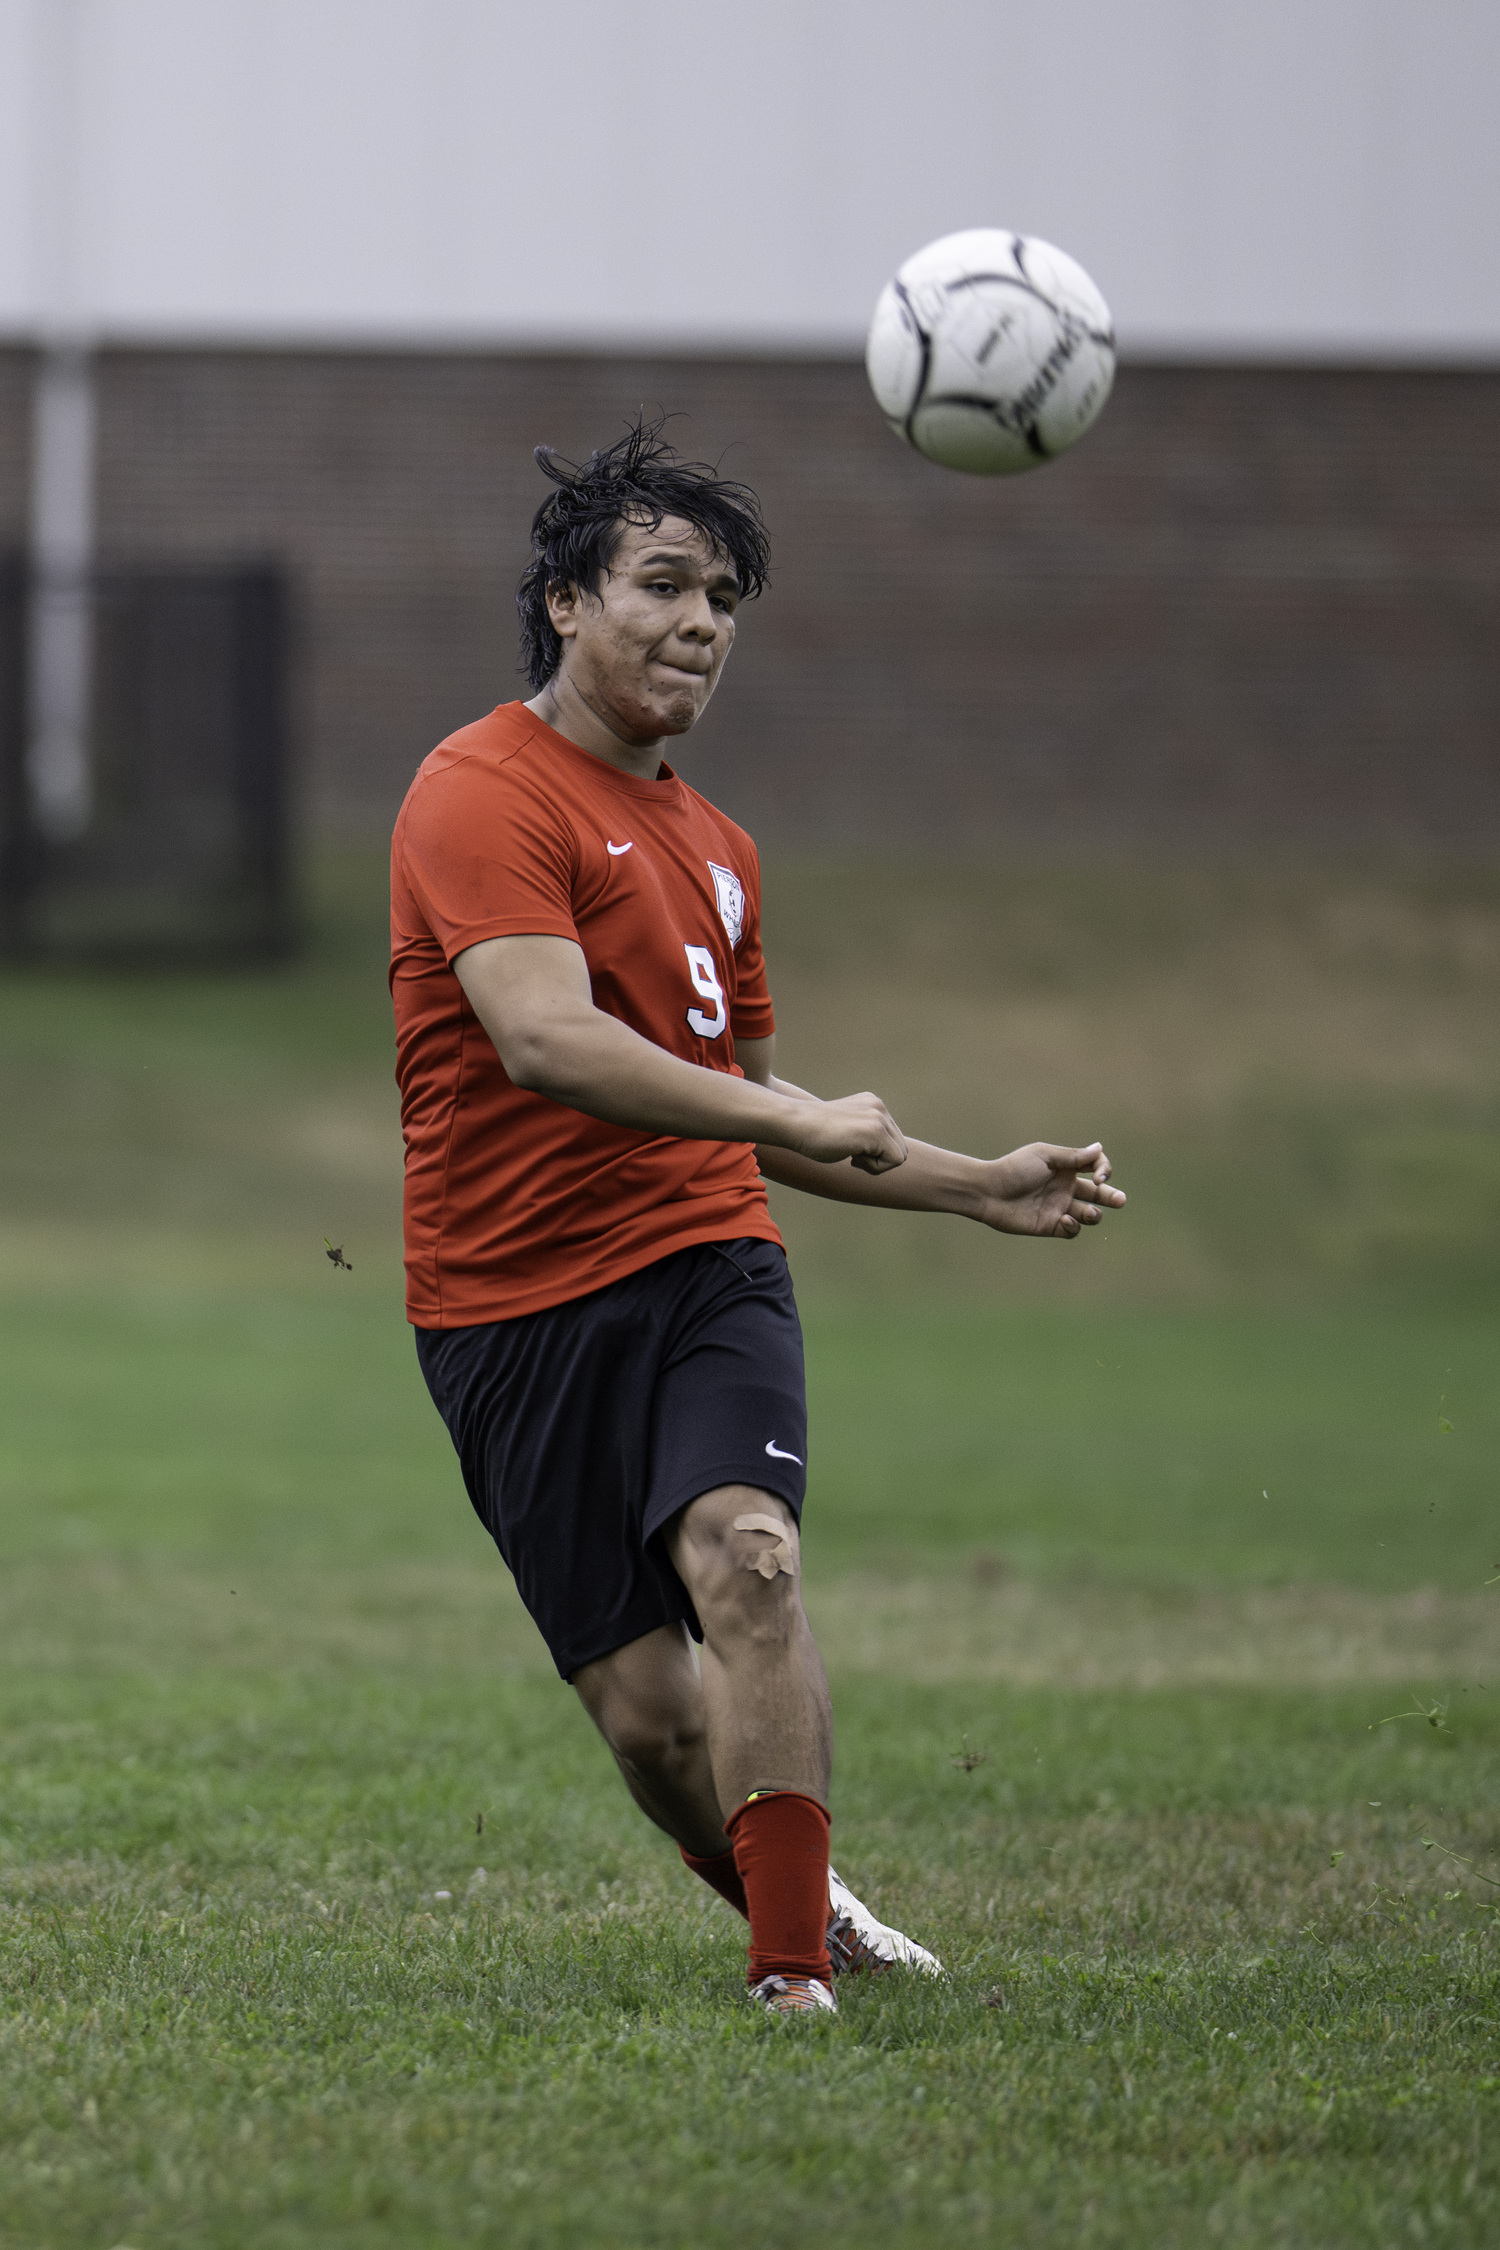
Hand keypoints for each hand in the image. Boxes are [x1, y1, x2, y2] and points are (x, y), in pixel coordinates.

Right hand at [788, 1092, 908, 1175]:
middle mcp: (879, 1107)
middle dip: (879, 1160)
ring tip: (851, 1154)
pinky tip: (851, 1155)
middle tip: (852, 1155)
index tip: (851, 1148)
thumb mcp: (846, 1130)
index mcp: (872, 1104)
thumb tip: (882, 1155)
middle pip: (900, 1148)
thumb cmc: (813, 1134)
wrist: (795, 1124)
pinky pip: (894, 1161)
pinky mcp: (875, 1130)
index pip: (892, 1139)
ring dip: (876, 1164)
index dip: (875, 1153)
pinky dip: (874, 1167)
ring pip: (899, 1156)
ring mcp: (878, 1117)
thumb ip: (865, 1136)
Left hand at [971, 1141, 1125, 1237]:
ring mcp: (1059, 1207)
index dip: (1104, 1170)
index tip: (1099, 1177)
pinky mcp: (1050, 1225)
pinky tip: (1064, 1219)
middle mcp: (1065, 1187)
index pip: (1096, 1166)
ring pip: (1089, 1214)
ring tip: (1090, 1213)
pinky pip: (1071, 1230)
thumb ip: (1073, 1156)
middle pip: (1098, 1194)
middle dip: (1112, 1197)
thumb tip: (1099, 1147)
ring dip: (1094, 1214)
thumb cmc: (1014, 1169)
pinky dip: (1073, 1226)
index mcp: (1066, 1167)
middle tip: (1120, 1200)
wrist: (988, 1192)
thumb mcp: (1044, 1156)